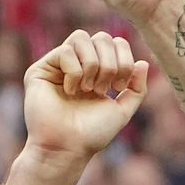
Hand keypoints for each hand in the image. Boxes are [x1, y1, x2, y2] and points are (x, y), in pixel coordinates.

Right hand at [24, 30, 149, 163]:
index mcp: (97, 71)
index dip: (123, 58)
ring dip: (93, 65)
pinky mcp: (40, 69)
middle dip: (110, 63)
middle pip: (100, 37)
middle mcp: (77, 64)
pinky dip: (75, 72)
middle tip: (103, 89)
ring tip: (88, 89)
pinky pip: (64, 51)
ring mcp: (58, 65)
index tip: (119, 86)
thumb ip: (136, 88)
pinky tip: (71, 91)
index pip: (114, 43)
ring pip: (81, 38)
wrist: (68, 148)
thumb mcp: (122, 110)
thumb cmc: (92, 133)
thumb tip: (143, 62)